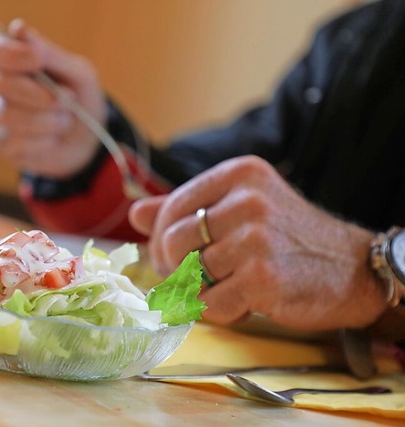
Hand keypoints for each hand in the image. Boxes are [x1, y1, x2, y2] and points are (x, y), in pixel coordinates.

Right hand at [0, 19, 104, 177]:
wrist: (89, 140)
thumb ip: (49, 54)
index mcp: (14, 61)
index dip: (9, 54)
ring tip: (65, 121)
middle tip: (68, 99)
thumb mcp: (77, 73)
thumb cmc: (80, 100)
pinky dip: (45, 141)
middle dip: (41, 95)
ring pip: (10, 116)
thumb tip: (17, 29)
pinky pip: (18, 142)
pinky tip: (52, 138)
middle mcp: (0, 86)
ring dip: (48, 121)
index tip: (37, 60)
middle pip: (1, 84)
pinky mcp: (3, 144)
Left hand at [129, 155, 387, 330]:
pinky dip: (218, 312)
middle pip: (173, 242)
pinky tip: (242, 304)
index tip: (170, 255)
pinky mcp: (263, 278)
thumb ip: (187, 208)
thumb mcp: (242, 208)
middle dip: (174, 267)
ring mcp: (255, 239)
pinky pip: (210, 304)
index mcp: (239, 174)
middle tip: (194, 278)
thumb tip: (135, 213)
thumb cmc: (288, 238)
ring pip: (189, 275)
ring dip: (201, 291)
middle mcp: (247, 201)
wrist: (352, 269)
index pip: (172, 207)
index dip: (161, 238)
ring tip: (227, 287)